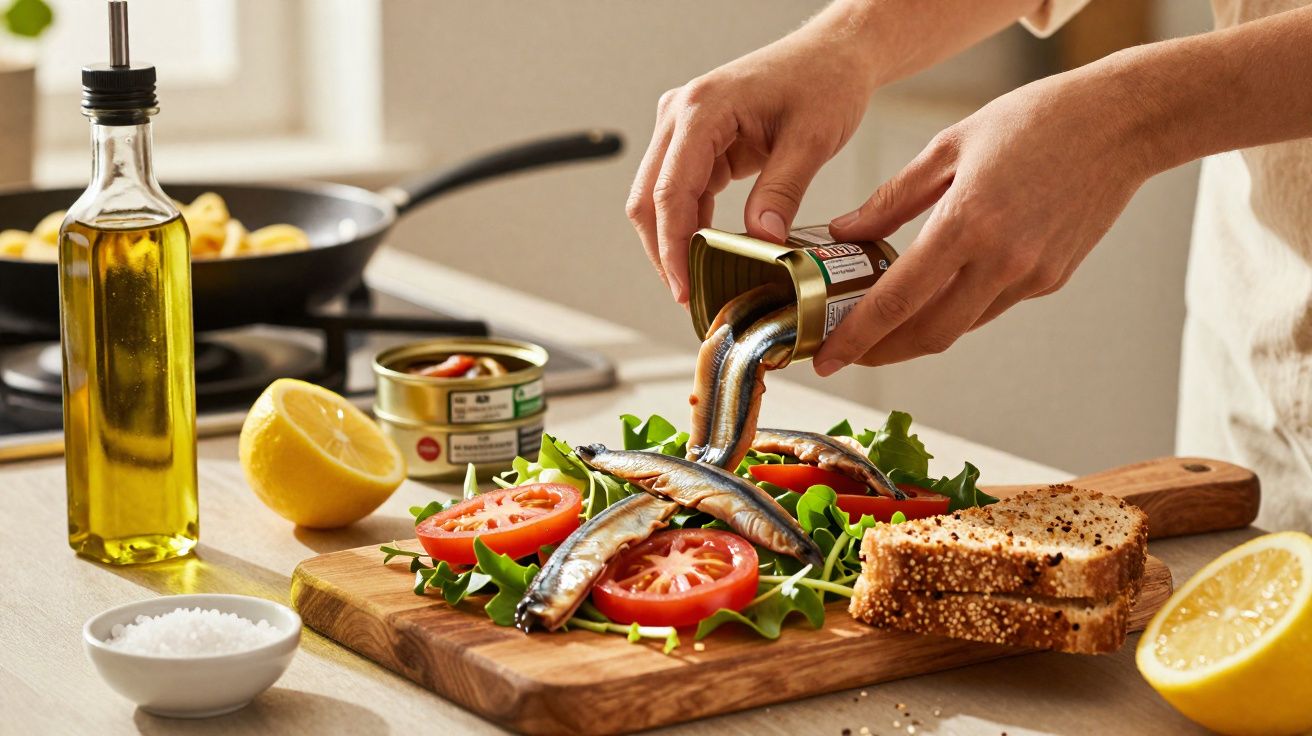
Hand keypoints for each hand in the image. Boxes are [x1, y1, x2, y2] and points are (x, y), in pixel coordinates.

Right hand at [626, 15, 880, 302]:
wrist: (833, 53)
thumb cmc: (825, 80)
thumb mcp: (812, 139)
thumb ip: (782, 190)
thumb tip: (761, 239)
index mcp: (702, 109)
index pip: (669, 191)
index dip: (672, 246)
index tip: (683, 286)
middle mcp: (681, 114)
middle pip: (648, 198)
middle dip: (664, 251)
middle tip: (687, 295)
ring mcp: (683, 126)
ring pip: (657, 198)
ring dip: (674, 240)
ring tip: (697, 281)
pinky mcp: (697, 140)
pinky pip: (681, 191)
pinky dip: (690, 224)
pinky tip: (708, 252)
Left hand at [813, 66, 1157, 374]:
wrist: (1122, 123)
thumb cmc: (1035, 120)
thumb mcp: (950, 145)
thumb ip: (892, 199)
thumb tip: (846, 234)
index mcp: (967, 222)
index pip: (897, 300)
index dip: (856, 337)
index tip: (825, 358)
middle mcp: (1002, 259)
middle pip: (928, 334)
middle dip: (880, 352)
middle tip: (845, 351)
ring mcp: (1031, 276)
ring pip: (960, 327)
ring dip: (916, 334)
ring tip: (879, 326)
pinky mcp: (1052, 280)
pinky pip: (990, 307)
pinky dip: (955, 308)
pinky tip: (935, 294)